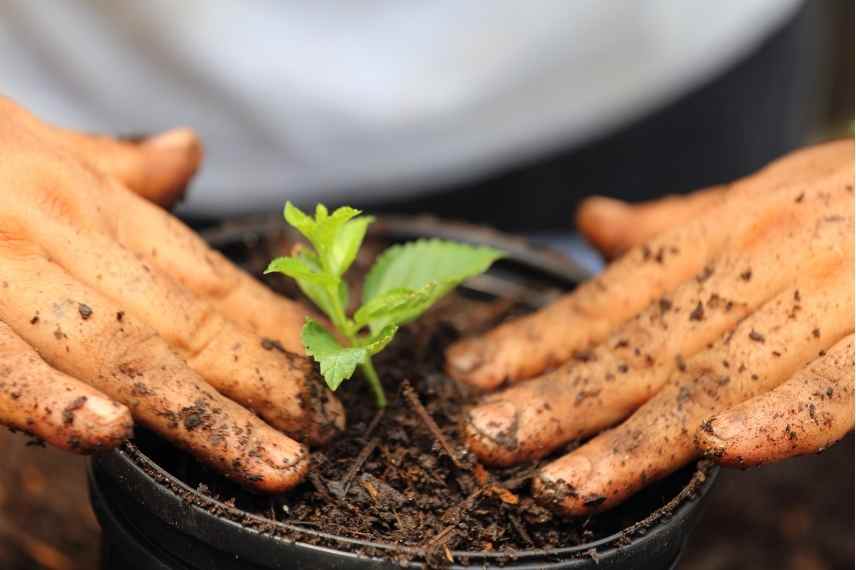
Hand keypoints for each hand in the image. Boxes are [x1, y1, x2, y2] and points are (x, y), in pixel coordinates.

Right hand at [0, 98, 343, 491]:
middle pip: (188, 322)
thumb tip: (188, 151)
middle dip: (265, 385)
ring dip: (203, 415)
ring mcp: (1, 271)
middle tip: (324, 435)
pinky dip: (49, 399)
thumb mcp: (43, 147)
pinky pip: (0, 364)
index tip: (329, 372)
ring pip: (122, 351)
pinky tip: (109, 435)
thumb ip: (118, 168)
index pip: (208, 276)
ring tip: (271, 465)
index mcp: (93, 204)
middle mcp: (61, 233)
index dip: (275, 329)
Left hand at [446, 140, 853, 514]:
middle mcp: (761, 258)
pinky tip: (721, 449)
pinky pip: (836, 386)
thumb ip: (673, 225)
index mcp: (723, 229)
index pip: (613, 297)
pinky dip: (784, 417)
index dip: (539, 338)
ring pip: (716, 377)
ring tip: (562, 485)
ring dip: (636, 438)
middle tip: (484, 440)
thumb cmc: (849, 200)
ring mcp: (827, 296)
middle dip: (559, 399)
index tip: (472, 372)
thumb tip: (590, 223)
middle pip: (643, 346)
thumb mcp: (755, 198)